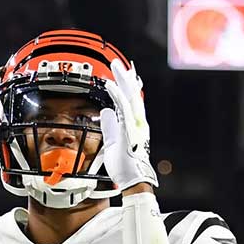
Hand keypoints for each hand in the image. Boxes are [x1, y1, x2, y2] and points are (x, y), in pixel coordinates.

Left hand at [100, 60, 157, 191]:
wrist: (132, 180)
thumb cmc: (124, 166)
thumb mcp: (113, 143)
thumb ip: (110, 127)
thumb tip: (105, 112)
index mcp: (135, 126)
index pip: (131, 101)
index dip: (127, 87)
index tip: (123, 75)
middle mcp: (138, 123)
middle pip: (132, 94)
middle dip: (125, 78)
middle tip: (117, 64)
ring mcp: (135, 126)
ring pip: (130, 97)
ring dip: (121, 80)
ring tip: (114, 67)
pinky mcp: (129, 130)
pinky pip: (123, 109)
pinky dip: (116, 95)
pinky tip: (110, 85)